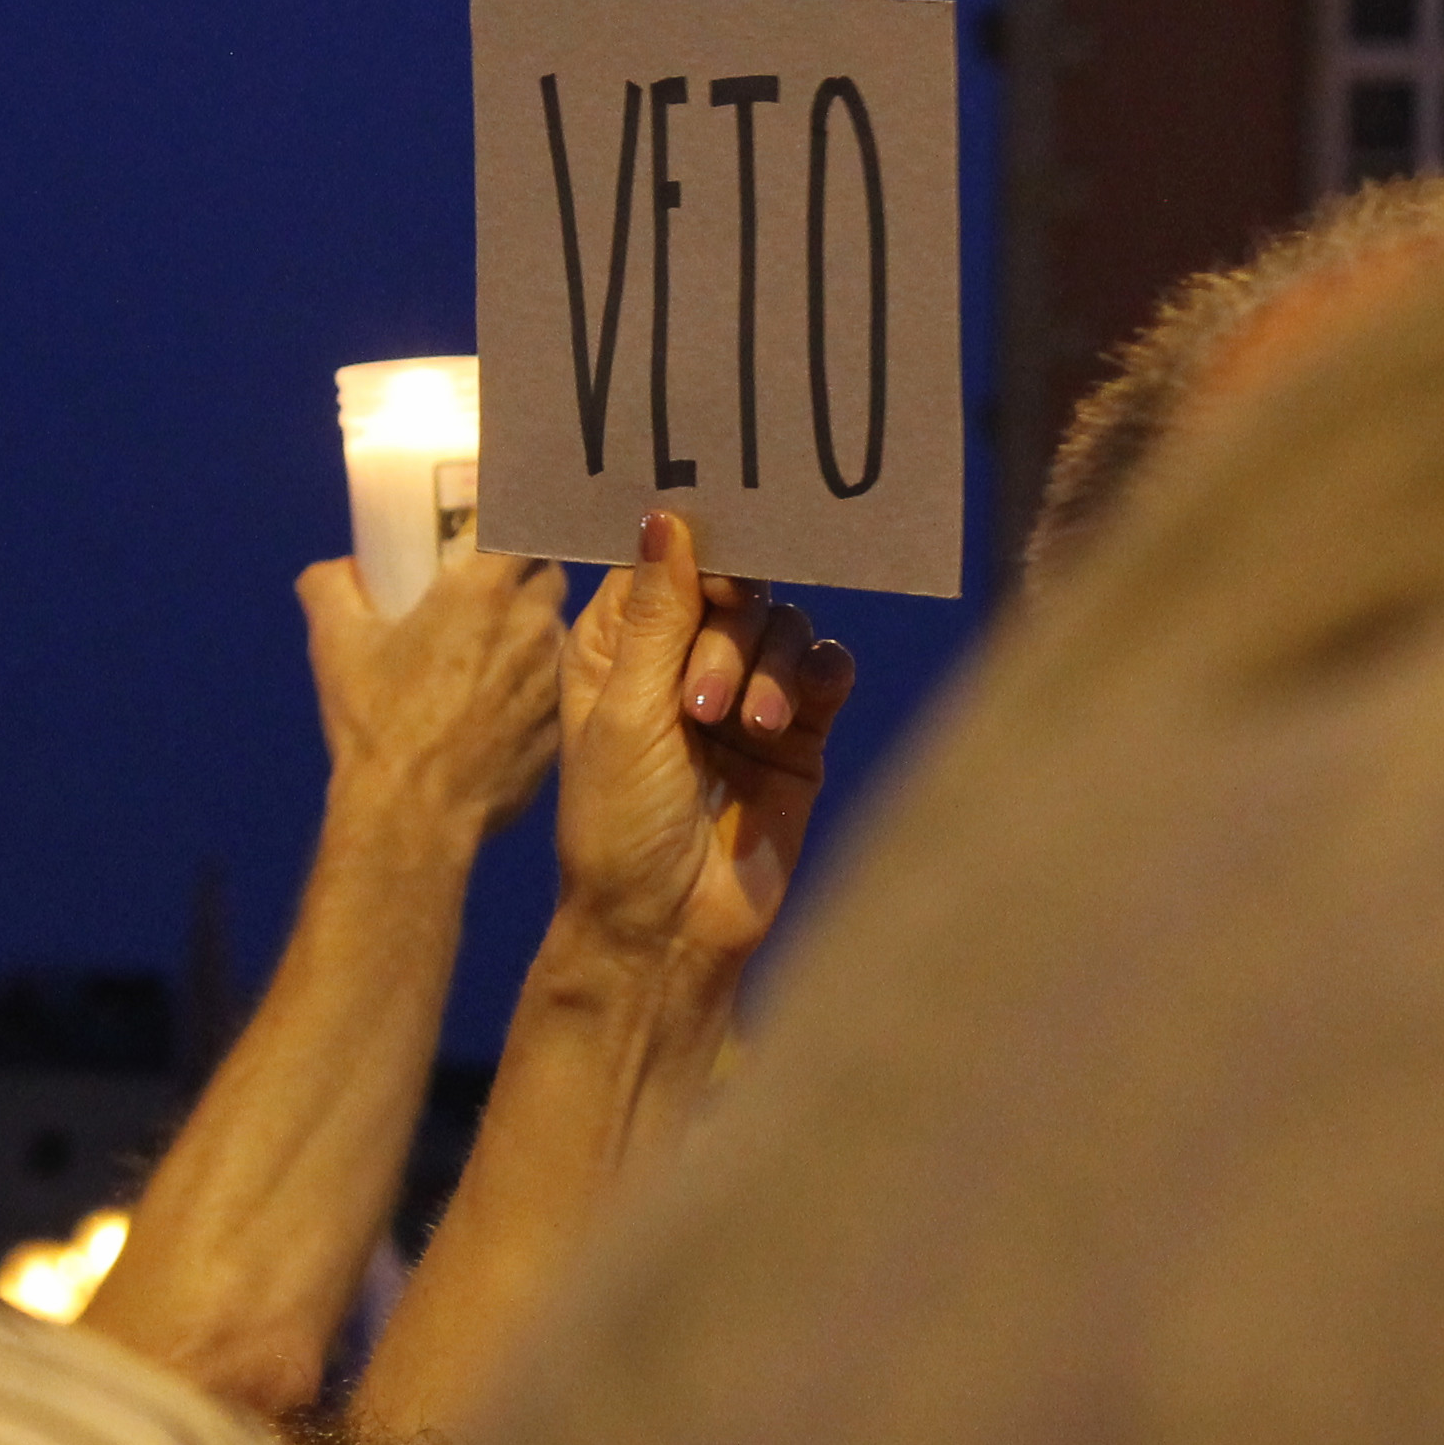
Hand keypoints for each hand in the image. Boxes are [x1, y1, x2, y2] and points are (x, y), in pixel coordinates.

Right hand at [298, 545, 564, 840]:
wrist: (412, 812)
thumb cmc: (376, 724)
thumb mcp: (336, 644)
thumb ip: (331, 587)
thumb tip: (335, 570)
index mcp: (481, 592)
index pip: (523, 527)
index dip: (512, 525)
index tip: (495, 532)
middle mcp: (529, 625)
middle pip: (549, 576)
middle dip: (524, 577)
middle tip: (490, 594)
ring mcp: (552, 678)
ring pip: (556, 632)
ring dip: (532, 633)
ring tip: (493, 655)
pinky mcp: (559, 725)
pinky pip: (556, 689)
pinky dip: (535, 688)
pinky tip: (501, 707)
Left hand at [549, 510, 858, 979]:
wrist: (669, 928)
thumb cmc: (619, 826)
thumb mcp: (624, 713)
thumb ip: (656, 615)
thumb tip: (666, 516)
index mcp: (619, 646)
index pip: (666, 562)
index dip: (695, 559)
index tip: (716, 582)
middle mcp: (681, 658)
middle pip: (733, 588)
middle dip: (729, 634)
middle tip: (705, 703)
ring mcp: (743, 693)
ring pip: (782, 625)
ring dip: (770, 667)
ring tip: (750, 728)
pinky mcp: (797, 732)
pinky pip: (824, 668)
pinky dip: (816, 678)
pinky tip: (797, 714)